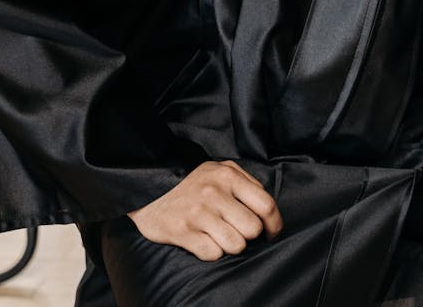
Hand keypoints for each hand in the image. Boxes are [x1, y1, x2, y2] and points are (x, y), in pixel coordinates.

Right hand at [127, 160, 282, 260]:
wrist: (148, 185)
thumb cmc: (190, 180)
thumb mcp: (220, 169)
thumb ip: (246, 182)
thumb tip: (265, 205)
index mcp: (228, 177)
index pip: (266, 205)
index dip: (274, 224)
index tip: (272, 232)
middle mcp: (215, 194)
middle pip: (252, 229)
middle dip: (249, 234)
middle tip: (239, 231)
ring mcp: (198, 214)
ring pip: (235, 245)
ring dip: (232, 245)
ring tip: (221, 236)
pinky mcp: (182, 231)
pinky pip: (212, 254)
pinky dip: (212, 252)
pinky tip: (205, 240)